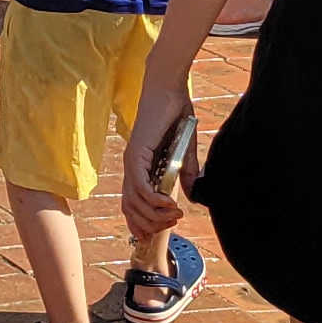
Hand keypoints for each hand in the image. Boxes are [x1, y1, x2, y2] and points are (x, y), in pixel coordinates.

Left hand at [120, 83, 195, 240]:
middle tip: (173, 224)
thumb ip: (186, 172)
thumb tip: (191, 194)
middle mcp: (131, 166)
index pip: (132, 204)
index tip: (159, 233)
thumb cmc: (176, 115)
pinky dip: (154, 200)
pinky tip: (169, 203)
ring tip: (175, 215)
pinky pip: (140, 186)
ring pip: (134, 201)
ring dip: (154, 215)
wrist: (169, 89)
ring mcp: (131, 160)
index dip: (141, 223)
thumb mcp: (185, 151)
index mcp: (140, 167)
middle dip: (149, 225)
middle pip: (130, 209)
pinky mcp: (136, 153)